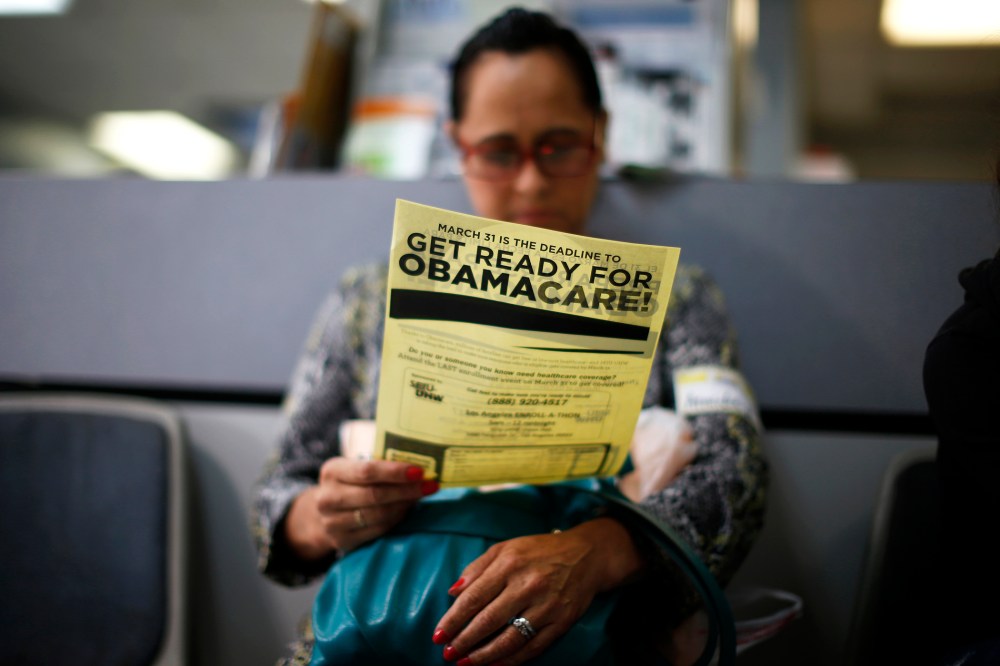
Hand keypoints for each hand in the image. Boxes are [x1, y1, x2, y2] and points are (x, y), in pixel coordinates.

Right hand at [284, 458, 437, 558]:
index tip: (420, 471)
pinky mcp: (342, 541)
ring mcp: (332, 522)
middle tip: (431, 485)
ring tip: (420, 496)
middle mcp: (328, 497)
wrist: (324, 512)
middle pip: (375, 494)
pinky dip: (396, 519)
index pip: (367, 470)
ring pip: (379, 514)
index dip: (395, 471)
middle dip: (407, 490)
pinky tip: (406, 510)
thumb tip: (419, 464)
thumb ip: (381, 464)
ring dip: (404, 505)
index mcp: (332, 471)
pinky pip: (378, 530)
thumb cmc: (350, 483)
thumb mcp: (355, 467)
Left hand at [432, 517, 644, 665]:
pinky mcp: (561, 622)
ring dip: (484, 656)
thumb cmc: (539, 551)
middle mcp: (527, 585)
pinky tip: (495, 665)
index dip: (453, 619)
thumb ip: (476, 568)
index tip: (438, 634)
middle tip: (447, 654)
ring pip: (509, 639)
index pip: (474, 597)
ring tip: (465, 663)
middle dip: (464, 641)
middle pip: (488, 620)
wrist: (586, 555)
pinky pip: (532, 647)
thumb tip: (453, 592)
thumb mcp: (505, 548)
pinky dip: (511, 660)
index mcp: (509, 564)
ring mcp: (546, 606)